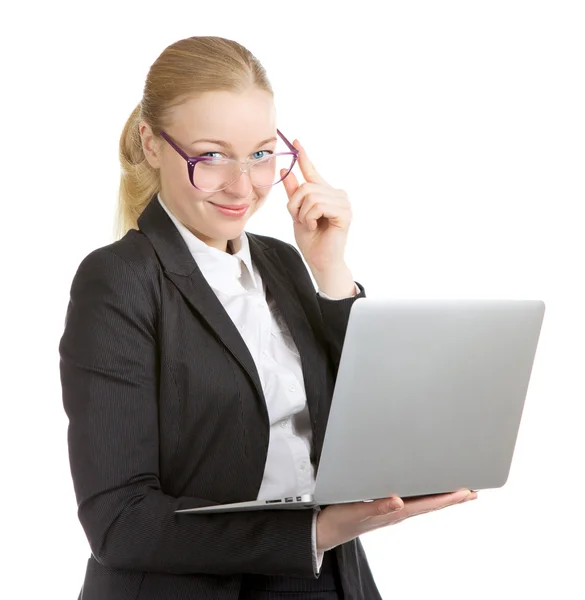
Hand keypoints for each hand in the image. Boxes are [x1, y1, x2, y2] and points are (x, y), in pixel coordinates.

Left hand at [281, 140, 351, 273]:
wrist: (320, 261)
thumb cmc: (311, 240)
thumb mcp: (297, 213)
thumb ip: (293, 193)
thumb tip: (285, 171)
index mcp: (326, 193)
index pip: (313, 172)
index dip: (304, 157)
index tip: (295, 141)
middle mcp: (337, 194)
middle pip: (306, 186)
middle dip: (295, 204)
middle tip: (301, 220)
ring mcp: (343, 202)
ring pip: (310, 195)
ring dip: (303, 214)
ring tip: (310, 225)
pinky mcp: (345, 212)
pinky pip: (317, 206)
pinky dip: (310, 218)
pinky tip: (316, 227)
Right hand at [316, 489, 477, 552]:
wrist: (326, 530)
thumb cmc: (340, 519)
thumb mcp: (356, 510)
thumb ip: (378, 506)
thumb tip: (398, 501)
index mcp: (394, 511)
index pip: (428, 503)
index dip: (448, 497)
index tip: (466, 490)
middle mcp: (397, 511)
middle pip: (431, 503)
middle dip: (452, 497)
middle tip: (472, 491)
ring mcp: (391, 511)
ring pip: (423, 502)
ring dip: (441, 496)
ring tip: (456, 491)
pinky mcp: (384, 507)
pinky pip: (411, 501)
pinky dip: (424, 496)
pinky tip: (426, 493)